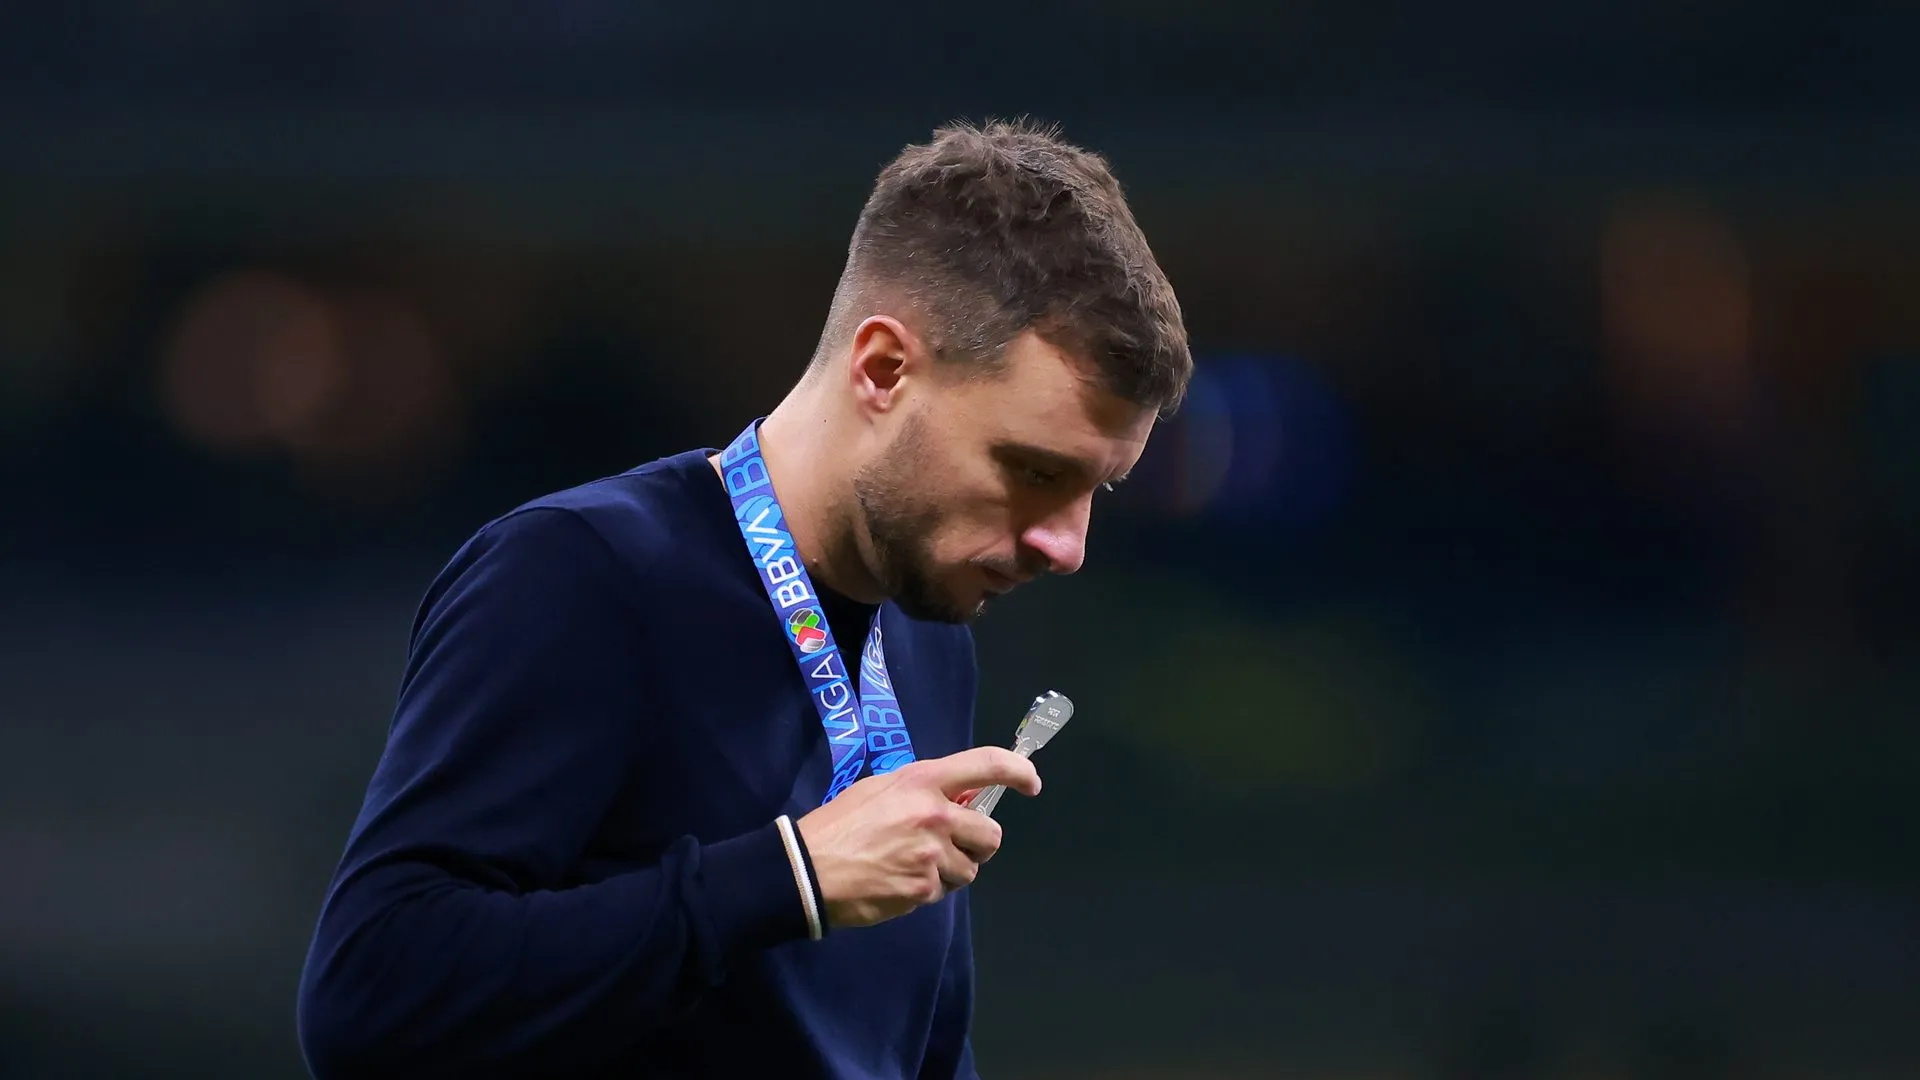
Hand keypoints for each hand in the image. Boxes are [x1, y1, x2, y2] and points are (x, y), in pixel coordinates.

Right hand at [794, 747, 1040, 929]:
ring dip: (951, 870)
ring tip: (913, 865)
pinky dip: (927, 889)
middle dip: (977, 843)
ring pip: (970, 869)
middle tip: (952, 846)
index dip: (1018, 772)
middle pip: (990, 834)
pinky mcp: (924, 888)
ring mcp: (932, 854)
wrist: (808, 869)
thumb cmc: (840, 824)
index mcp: (923, 781)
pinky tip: (898, 880)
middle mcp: (935, 814)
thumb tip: (963, 800)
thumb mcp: (880, 789)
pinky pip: (944, 890)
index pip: (986, 765)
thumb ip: (924, 791)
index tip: (1031, 783)